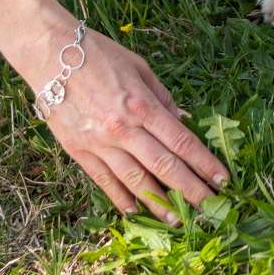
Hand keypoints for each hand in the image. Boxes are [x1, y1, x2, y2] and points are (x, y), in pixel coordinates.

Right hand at [36, 28, 229, 224]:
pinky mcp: (79, 151)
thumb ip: (162, 96)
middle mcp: (123, 129)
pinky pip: (105, 181)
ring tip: (179, 221)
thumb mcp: (138, 67)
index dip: (205, 164)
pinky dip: (121, 199)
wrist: (49, 53)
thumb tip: (184, 120)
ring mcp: (100, 143)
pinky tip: (135, 212)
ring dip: (160, 204)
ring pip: (136, 182)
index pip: (182, 142)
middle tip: (212, 209)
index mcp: (142, 105)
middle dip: (192, 190)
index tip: (223, 180)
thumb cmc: (98, 53)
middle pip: (165, 167)